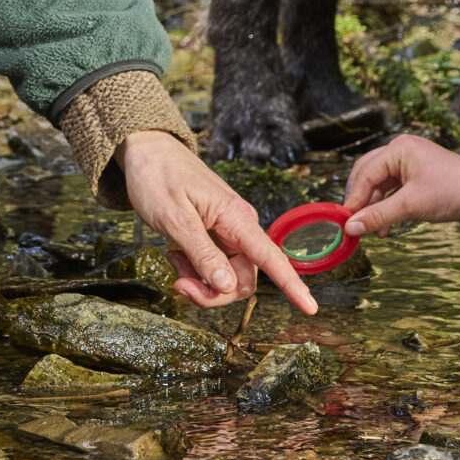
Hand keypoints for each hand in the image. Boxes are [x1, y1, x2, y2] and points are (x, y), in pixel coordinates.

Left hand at [116, 130, 316, 314]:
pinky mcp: (217, 235)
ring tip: (173, 258)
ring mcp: (229, 232)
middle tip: (177, 283)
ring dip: (200, 281)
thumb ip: (203, 254)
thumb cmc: (158, 177)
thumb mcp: (175, 218)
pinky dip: (195, 270)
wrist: (148, 150)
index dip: (292, 285)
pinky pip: (215, 266)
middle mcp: (240, 227)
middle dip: (212, 293)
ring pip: (227, 277)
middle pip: (242, 280)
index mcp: (236, 219)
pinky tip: (175, 253)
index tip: (311, 309)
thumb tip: (229, 287)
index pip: (271, 258)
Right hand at [342, 134, 459, 236]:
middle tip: (354, 226)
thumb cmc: (454, 191)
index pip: (365, 174)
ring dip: (374, 208)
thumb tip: (350, 228)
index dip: (354, 200)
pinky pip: (393, 191)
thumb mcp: (412, 206)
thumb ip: (378, 215)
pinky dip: (387, 208)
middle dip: (361, 202)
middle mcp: (400, 152)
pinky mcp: (417, 177)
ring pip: (379, 186)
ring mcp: (409, 164)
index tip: (345, 223)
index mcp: (398, 150)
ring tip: (371, 232)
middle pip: (367, 176)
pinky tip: (385, 228)